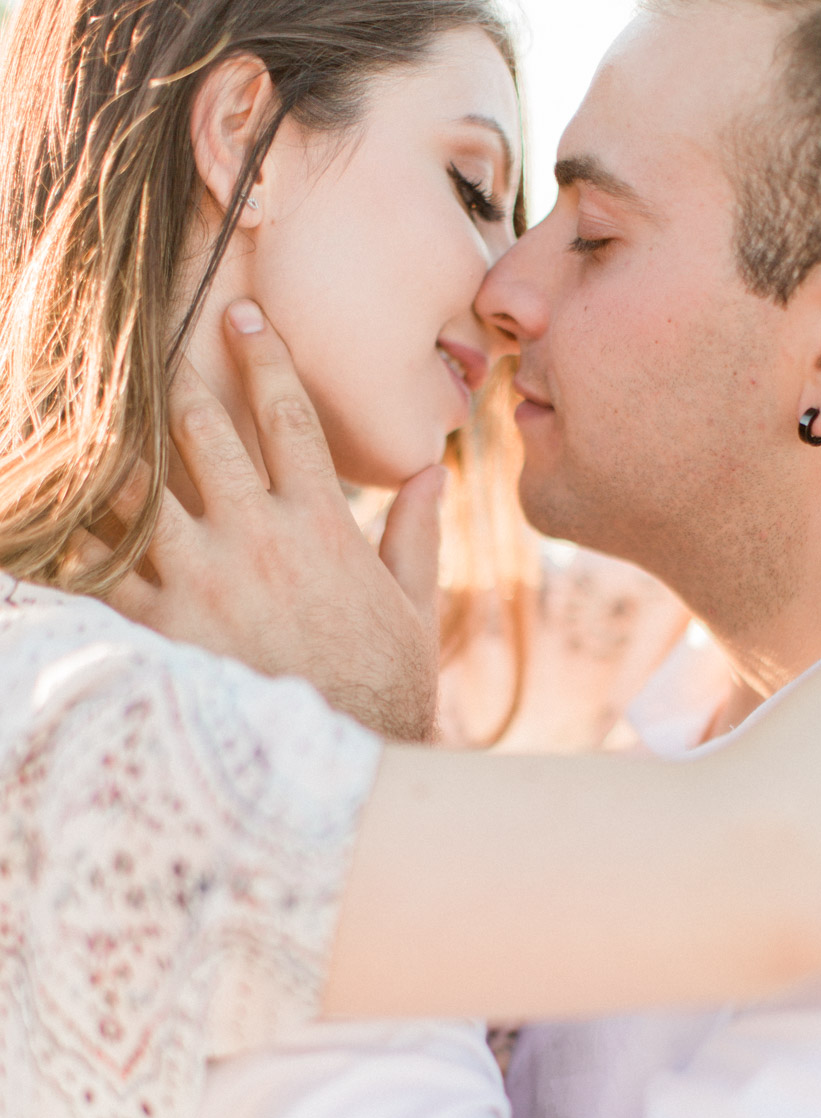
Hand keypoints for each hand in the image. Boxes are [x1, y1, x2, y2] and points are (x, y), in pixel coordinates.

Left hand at [86, 301, 443, 742]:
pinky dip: (76, 535)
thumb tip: (431, 469)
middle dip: (172, 374)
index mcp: (321, 524)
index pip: (289, 415)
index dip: (264, 354)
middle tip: (147, 340)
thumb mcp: (414, 607)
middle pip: (200, 428)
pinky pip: (101, 566)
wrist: (335, 767)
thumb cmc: (382, 688)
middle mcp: (255, 537)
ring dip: (109, 442)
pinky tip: (56, 509)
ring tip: (86, 411)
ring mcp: (200, 580)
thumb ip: (417, 532)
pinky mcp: (158, 628)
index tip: (241, 313)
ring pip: (135, 485)